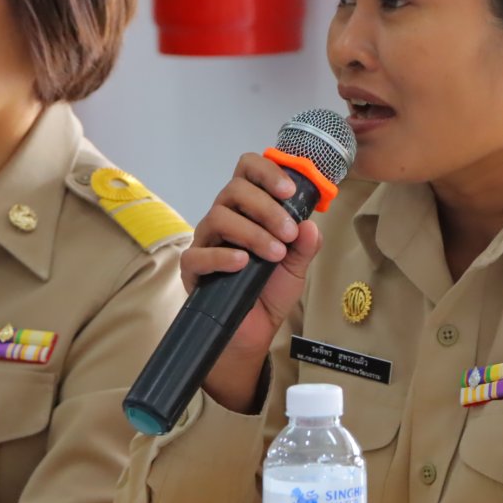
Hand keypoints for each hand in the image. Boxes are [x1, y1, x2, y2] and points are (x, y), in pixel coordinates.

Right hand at [183, 153, 322, 411]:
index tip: (290, 191)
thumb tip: (310, 225)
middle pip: (234, 189)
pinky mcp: (192, 268)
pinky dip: (222, 256)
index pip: (248, 171)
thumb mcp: (297, 267)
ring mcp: (206, 241)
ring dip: (252, 232)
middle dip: (267, 207)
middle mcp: (225, 217)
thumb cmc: (270, 291)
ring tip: (274, 253)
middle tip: (288, 232)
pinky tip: (242, 263)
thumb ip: (305, 245)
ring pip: (219, 217)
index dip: (267, 172)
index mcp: (248, 208)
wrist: (253, 331)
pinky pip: (198, 254)